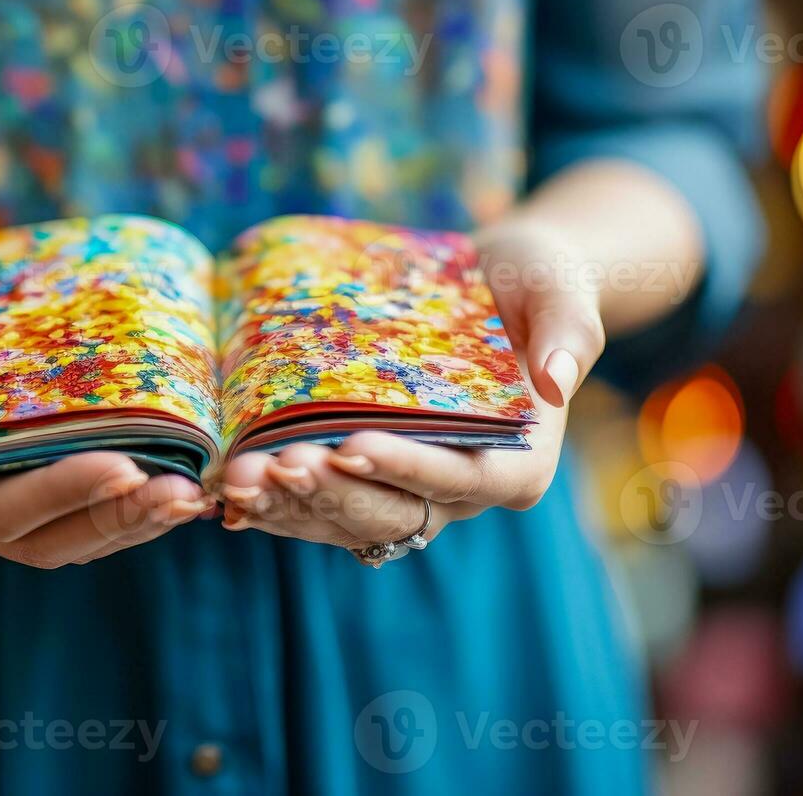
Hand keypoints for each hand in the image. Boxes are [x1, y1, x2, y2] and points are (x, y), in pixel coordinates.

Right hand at [0, 236, 213, 566]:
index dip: (60, 495)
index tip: (121, 466)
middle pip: (47, 539)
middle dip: (116, 520)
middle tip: (181, 493)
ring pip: (75, 532)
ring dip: (135, 520)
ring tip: (196, 494)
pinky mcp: (27, 468)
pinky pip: (85, 498)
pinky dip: (132, 494)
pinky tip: (183, 472)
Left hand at [216, 222, 604, 555]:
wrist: (494, 284)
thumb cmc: (535, 282)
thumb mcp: (561, 289)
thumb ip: (571, 332)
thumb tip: (558, 380)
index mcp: (519, 463)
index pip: (462, 479)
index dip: (405, 469)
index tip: (350, 446)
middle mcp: (463, 492)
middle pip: (394, 511)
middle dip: (331, 492)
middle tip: (275, 466)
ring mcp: (411, 492)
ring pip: (349, 520)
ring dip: (293, 506)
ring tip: (240, 479)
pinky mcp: (370, 480)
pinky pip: (324, 507)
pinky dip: (280, 505)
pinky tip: (231, 492)